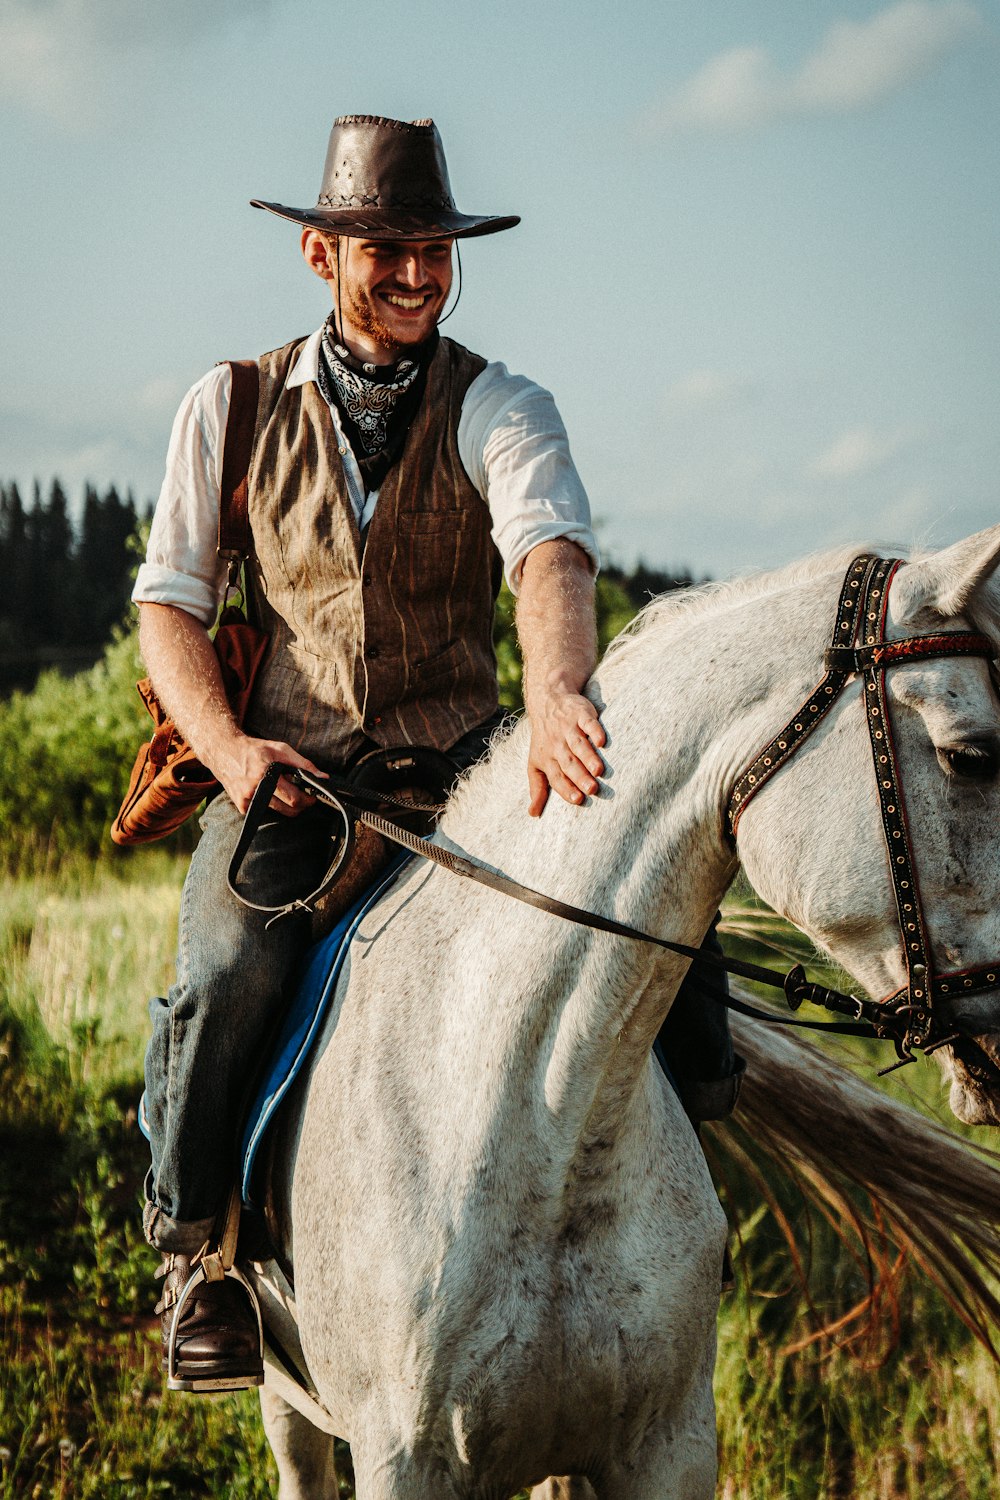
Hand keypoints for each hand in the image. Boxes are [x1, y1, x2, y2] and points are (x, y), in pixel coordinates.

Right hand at [210, 733, 327, 816]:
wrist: (224, 751)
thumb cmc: (255, 749)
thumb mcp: (281, 749)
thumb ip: (303, 764)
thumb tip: (323, 777)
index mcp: (266, 775)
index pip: (293, 799)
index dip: (308, 799)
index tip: (312, 796)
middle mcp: (255, 790)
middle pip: (288, 810)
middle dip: (300, 805)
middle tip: (303, 795)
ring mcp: (246, 800)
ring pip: (277, 812)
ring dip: (286, 805)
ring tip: (283, 790)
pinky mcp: (241, 806)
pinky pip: (264, 812)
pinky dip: (271, 804)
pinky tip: (268, 792)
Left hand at [526, 691, 605, 816]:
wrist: (547, 701)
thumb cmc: (544, 739)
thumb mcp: (535, 763)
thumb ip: (537, 788)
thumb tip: (533, 814)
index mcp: (547, 758)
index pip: (556, 776)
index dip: (566, 788)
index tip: (578, 800)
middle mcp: (557, 745)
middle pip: (568, 763)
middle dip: (579, 777)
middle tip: (592, 789)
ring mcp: (568, 729)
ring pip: (578, 745)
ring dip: (588, 757)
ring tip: (599, 771)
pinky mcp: (580, 714)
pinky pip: (588, 723)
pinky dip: (595, 731)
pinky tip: (602, 741)